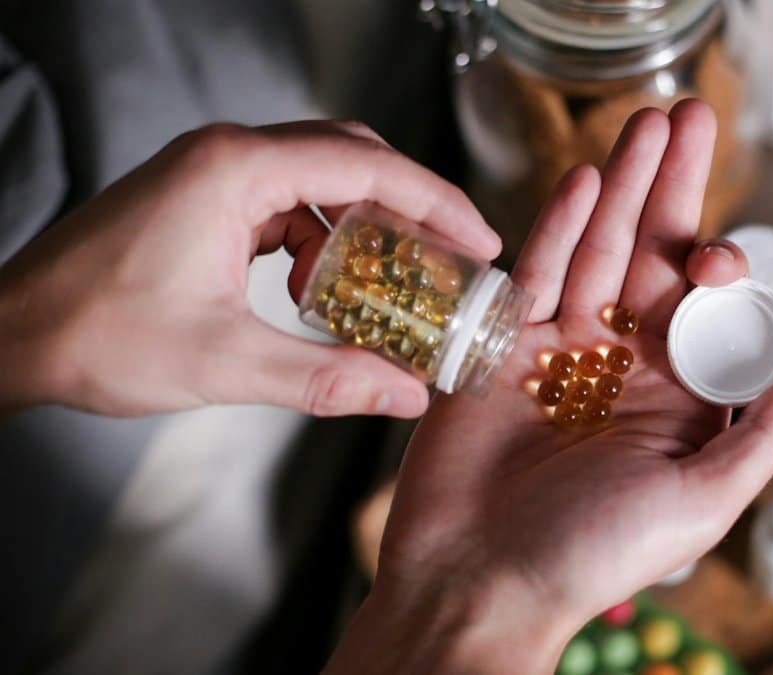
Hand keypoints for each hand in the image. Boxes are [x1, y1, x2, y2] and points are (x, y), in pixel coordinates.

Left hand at [0, 120, 499, 416]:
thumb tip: (407, 396)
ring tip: (409, 280)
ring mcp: (213, 172)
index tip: (482, 241)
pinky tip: (334, 288)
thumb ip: (326, 376)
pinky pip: (287, 202)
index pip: (367, 166)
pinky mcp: (204, 198)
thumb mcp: (226, 363)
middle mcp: (228, 154)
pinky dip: (324, 239)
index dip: (437, 203)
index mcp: (236, 170)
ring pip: (321, 178)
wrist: (10, 334)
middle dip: (412, 207)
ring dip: (369, 225)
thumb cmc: (96, 336)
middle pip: (352, 158)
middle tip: (460, 257)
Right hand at [327, 101, 772, 673]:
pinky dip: (560, 228)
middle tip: (690, 120)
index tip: (718, 255)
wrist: (476, 579)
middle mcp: (622, 366)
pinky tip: (585, 182)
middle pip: (654, 261)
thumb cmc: (588, 558)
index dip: (718, 269)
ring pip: (600, 253)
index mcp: (675, 401)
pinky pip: (537, 275)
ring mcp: (561, 350)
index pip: (707, 311)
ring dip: (622, 189)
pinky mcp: (502, 346)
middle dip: (672, 192)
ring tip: (644, 126)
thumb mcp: (696, 505)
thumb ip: (760, 440)